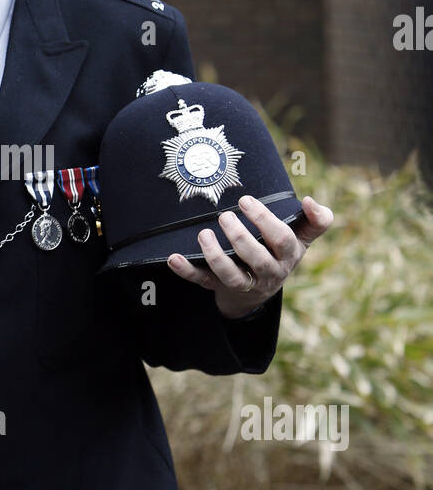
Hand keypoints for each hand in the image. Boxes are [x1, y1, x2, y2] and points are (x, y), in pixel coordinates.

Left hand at [166, 194, 333, 319]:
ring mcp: (244, 283)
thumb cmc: (281, 252)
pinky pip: (203, 282)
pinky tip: (174, 258)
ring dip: (215, 256)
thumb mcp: (303, 237)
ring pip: (231, 276)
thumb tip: (310, 201)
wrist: (262, 289)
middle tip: (224, 216)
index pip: (281, 239)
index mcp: (288, 255)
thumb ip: (317, 220)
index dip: (264, 220)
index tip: (246, 200)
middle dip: (239, 237)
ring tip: (203, 233)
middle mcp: (268, 272)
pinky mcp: (220, 288)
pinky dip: (187, 271)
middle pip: (256, 258)